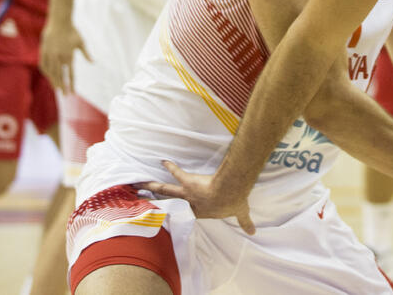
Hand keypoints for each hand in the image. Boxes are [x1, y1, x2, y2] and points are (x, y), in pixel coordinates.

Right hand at [39, 17, 89, 93]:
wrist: (60, 21)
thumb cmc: (72, 31)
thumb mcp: (81, 42)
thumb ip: (86, 53)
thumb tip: (93, 62)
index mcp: (69, 56)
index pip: (70, 74)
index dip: (71, 84)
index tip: (72, 93)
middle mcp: (59, 57)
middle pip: (60, 76)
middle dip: (62, 86)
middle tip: (64, 94)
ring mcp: (50, 54)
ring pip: (51, 72)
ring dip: (53, 81)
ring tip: (56, 87)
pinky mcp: (43, 51)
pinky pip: (43, 64)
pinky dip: (45, 72)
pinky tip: (48, 76)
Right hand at [141, 160, 255, 234]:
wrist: (229, 191)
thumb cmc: (234, 202)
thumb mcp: (241, 213)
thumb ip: (246, 222)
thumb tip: (253, 231)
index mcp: (200, 211)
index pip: (185, 213)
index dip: (177, 213)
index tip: (167, 212)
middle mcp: (189, 203)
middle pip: (168, 203)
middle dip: (155, 202)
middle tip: (142, 201)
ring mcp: (187, 193)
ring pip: (165, 190)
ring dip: (152, 186)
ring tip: (138, 184)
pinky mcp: (188, 181)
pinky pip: (176, 173)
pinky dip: (170, 166)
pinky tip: (163, 160)